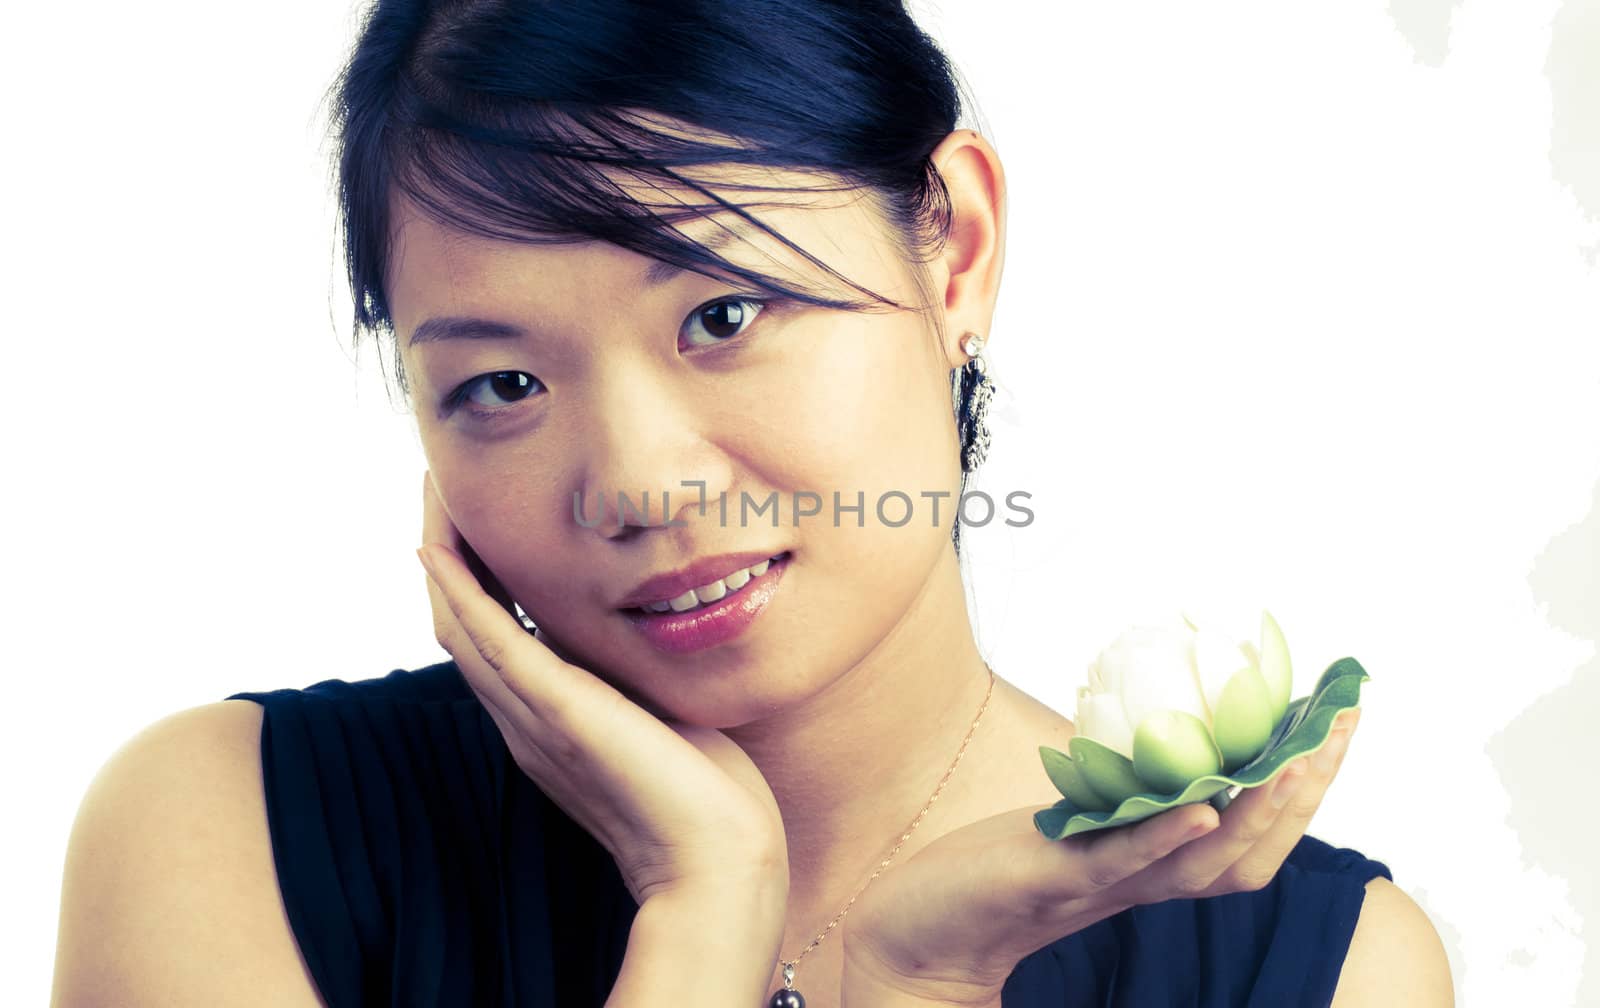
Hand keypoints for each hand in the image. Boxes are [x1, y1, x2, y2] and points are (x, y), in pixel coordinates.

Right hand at [417, 471, 788, 905]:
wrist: (717, 863)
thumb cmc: (706, 797)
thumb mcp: (659, 715)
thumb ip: (631, 678)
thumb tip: (637, 625)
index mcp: (545, 722)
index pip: (488, 639)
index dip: (469, 578)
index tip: (471, 518)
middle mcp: (524, 721)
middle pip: (458, 626)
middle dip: (444, 554)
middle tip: (435, 489)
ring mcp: (534, 720)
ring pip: (459, 627)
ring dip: (440, 558)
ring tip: (432, 496)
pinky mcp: (559, 714)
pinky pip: (491, 645)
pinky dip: (459, 596)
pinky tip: (437, 553)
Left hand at [840, 709, 1362, 1006]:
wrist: (912, 934)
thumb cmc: (992, 878)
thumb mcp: (1073, 830)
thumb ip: (1123, 806)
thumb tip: (1164, 747)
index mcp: (1151, 866)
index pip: (1249, 836)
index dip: (1300, 787)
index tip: (1336, 722)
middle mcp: (1140, 880)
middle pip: (1248, 846)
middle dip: (1304, 786)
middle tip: (1343, 725)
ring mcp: (1101, 882)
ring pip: (1201, 857)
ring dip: (1257, 807)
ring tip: (1299, 759)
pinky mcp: (1051, 879)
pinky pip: (1121, 859)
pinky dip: (1165, 835)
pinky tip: (1201, 805)